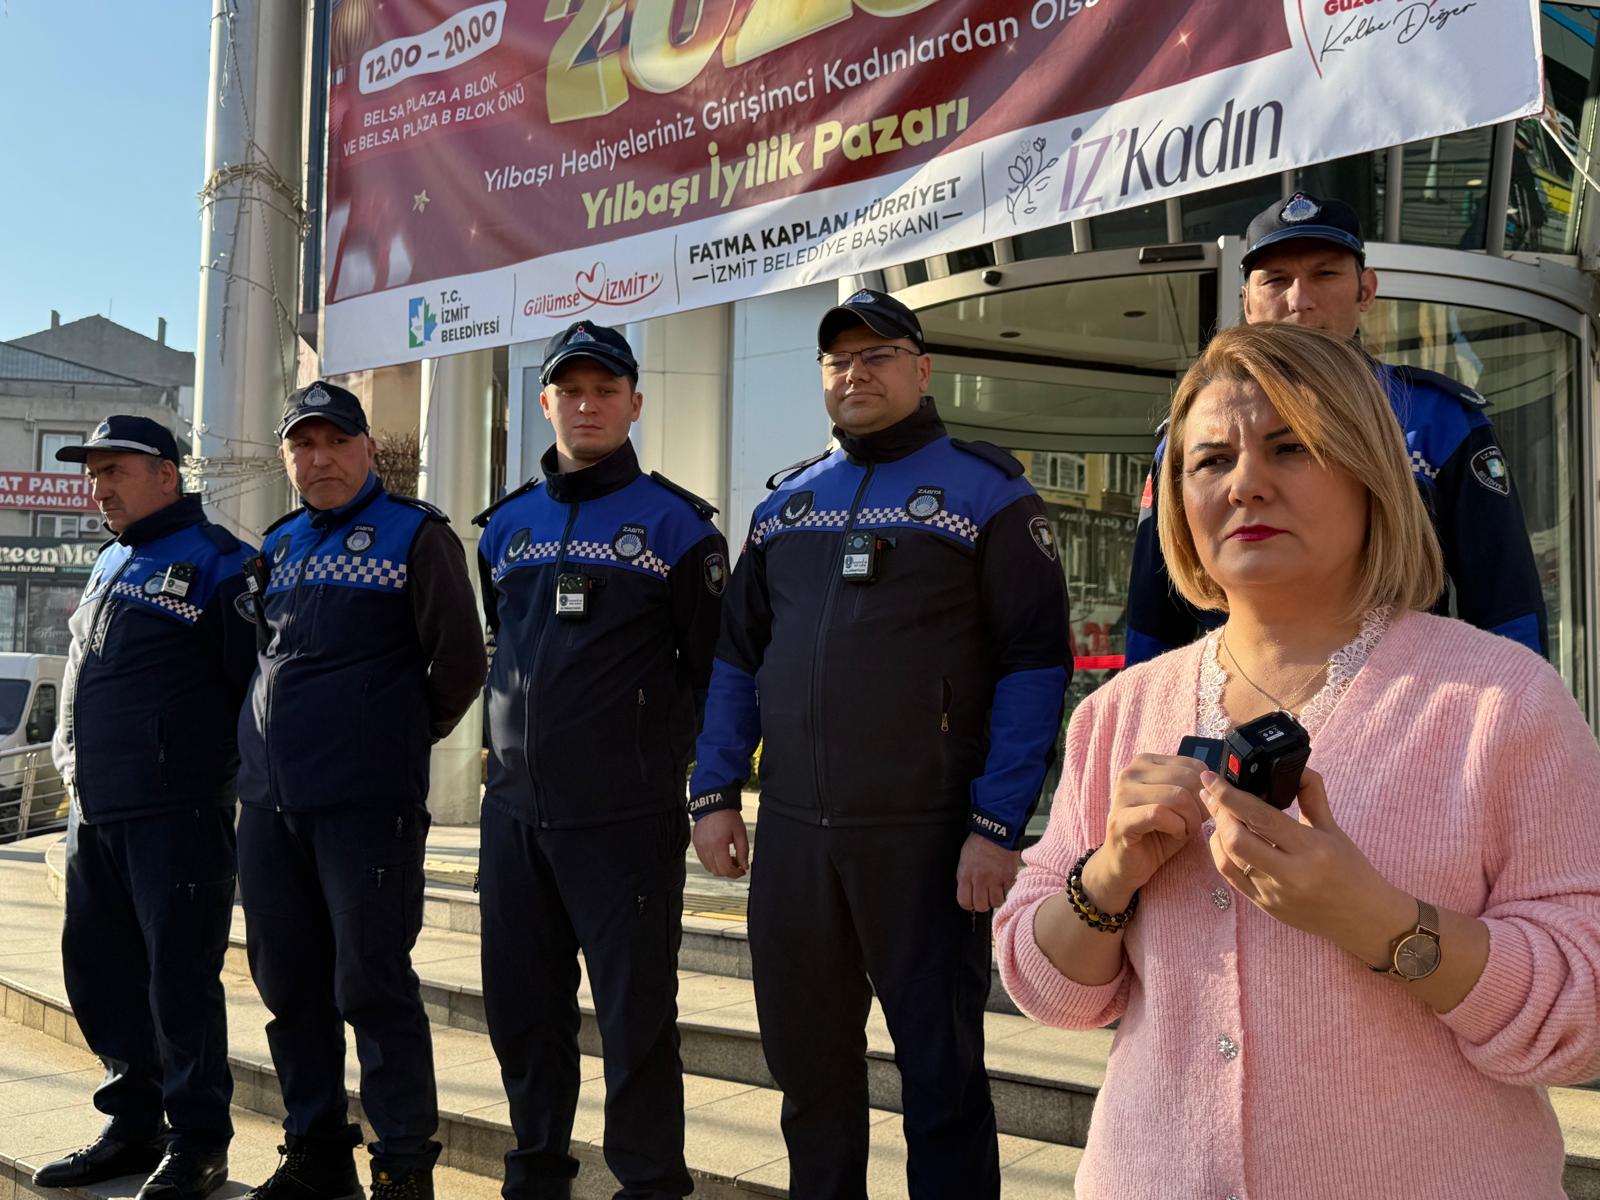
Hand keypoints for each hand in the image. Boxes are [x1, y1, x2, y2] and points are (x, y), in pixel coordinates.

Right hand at [692, 809, 749, 878]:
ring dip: (720, 867)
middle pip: (717, 871)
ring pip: (709, 868)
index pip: (725, 869)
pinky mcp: (696, 844)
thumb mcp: (740, 832)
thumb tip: (744, 866)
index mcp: (718, 844)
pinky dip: (712, 862)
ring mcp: (699, 846)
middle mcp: (706, 847)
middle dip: (728, 871)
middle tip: (737, 864)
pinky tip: (720, 853)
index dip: (735, 874)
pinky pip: (703, 860)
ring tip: (729, 857)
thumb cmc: (727, 815)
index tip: (742, 871)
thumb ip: (743, 851)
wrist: (714, 803)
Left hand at [956, 833, 1021, 911]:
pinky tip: (1003, 884)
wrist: (995, 831)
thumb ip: (965, 878)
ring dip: (996, 898)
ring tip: (995, 890)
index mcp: (965, 875)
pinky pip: (1008, 893)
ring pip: (996, 902)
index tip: (972, 901)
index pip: (964, 902)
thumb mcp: (964, 860)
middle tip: (985, 896)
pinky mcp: (1009, 877)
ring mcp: (996, 879)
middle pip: (981, 906)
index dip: (968, 904)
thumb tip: (967, 894)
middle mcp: (980, 879)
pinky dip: (1006, 891)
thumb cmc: (978, 843)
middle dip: (983, 903)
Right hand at [1090, 753, 1210, 908]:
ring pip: (1177, 796)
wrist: (1127, 865)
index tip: (1199, 811)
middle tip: (1192, 825)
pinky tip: (1174, 836)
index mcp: (1145, 763)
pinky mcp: (1120, 819)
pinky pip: (1160, 814)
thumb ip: (1194, 789)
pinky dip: (1176, 828)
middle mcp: (1131, 772)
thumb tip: (1216, 782)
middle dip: (1200, 807)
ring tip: (1182, 832)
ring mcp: (1122, 794)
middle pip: (1187, 779)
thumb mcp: (1181, 806)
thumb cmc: (1157, 834)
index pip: (1193, 766)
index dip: (1207, 791)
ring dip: (1189, 820)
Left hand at [1202, 767, 1409, 963]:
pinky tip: (1222, 837)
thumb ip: (1311, 795)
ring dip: (1217, 831)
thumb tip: (1294, 766)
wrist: (1365, 919)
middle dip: (1219, 812)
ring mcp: (1274, 894)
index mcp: (1312, 849)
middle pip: (1238, 839)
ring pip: (1228, 859)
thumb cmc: (1352, 870)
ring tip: (1217, 812)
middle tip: (1212, 793)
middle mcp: (1291, 874)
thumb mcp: (1333, 829)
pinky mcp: (1265, 907)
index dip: (1230, 795)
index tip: (1210, 777)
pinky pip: (1230, 877)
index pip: (1261, 817)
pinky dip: (1220, 852)